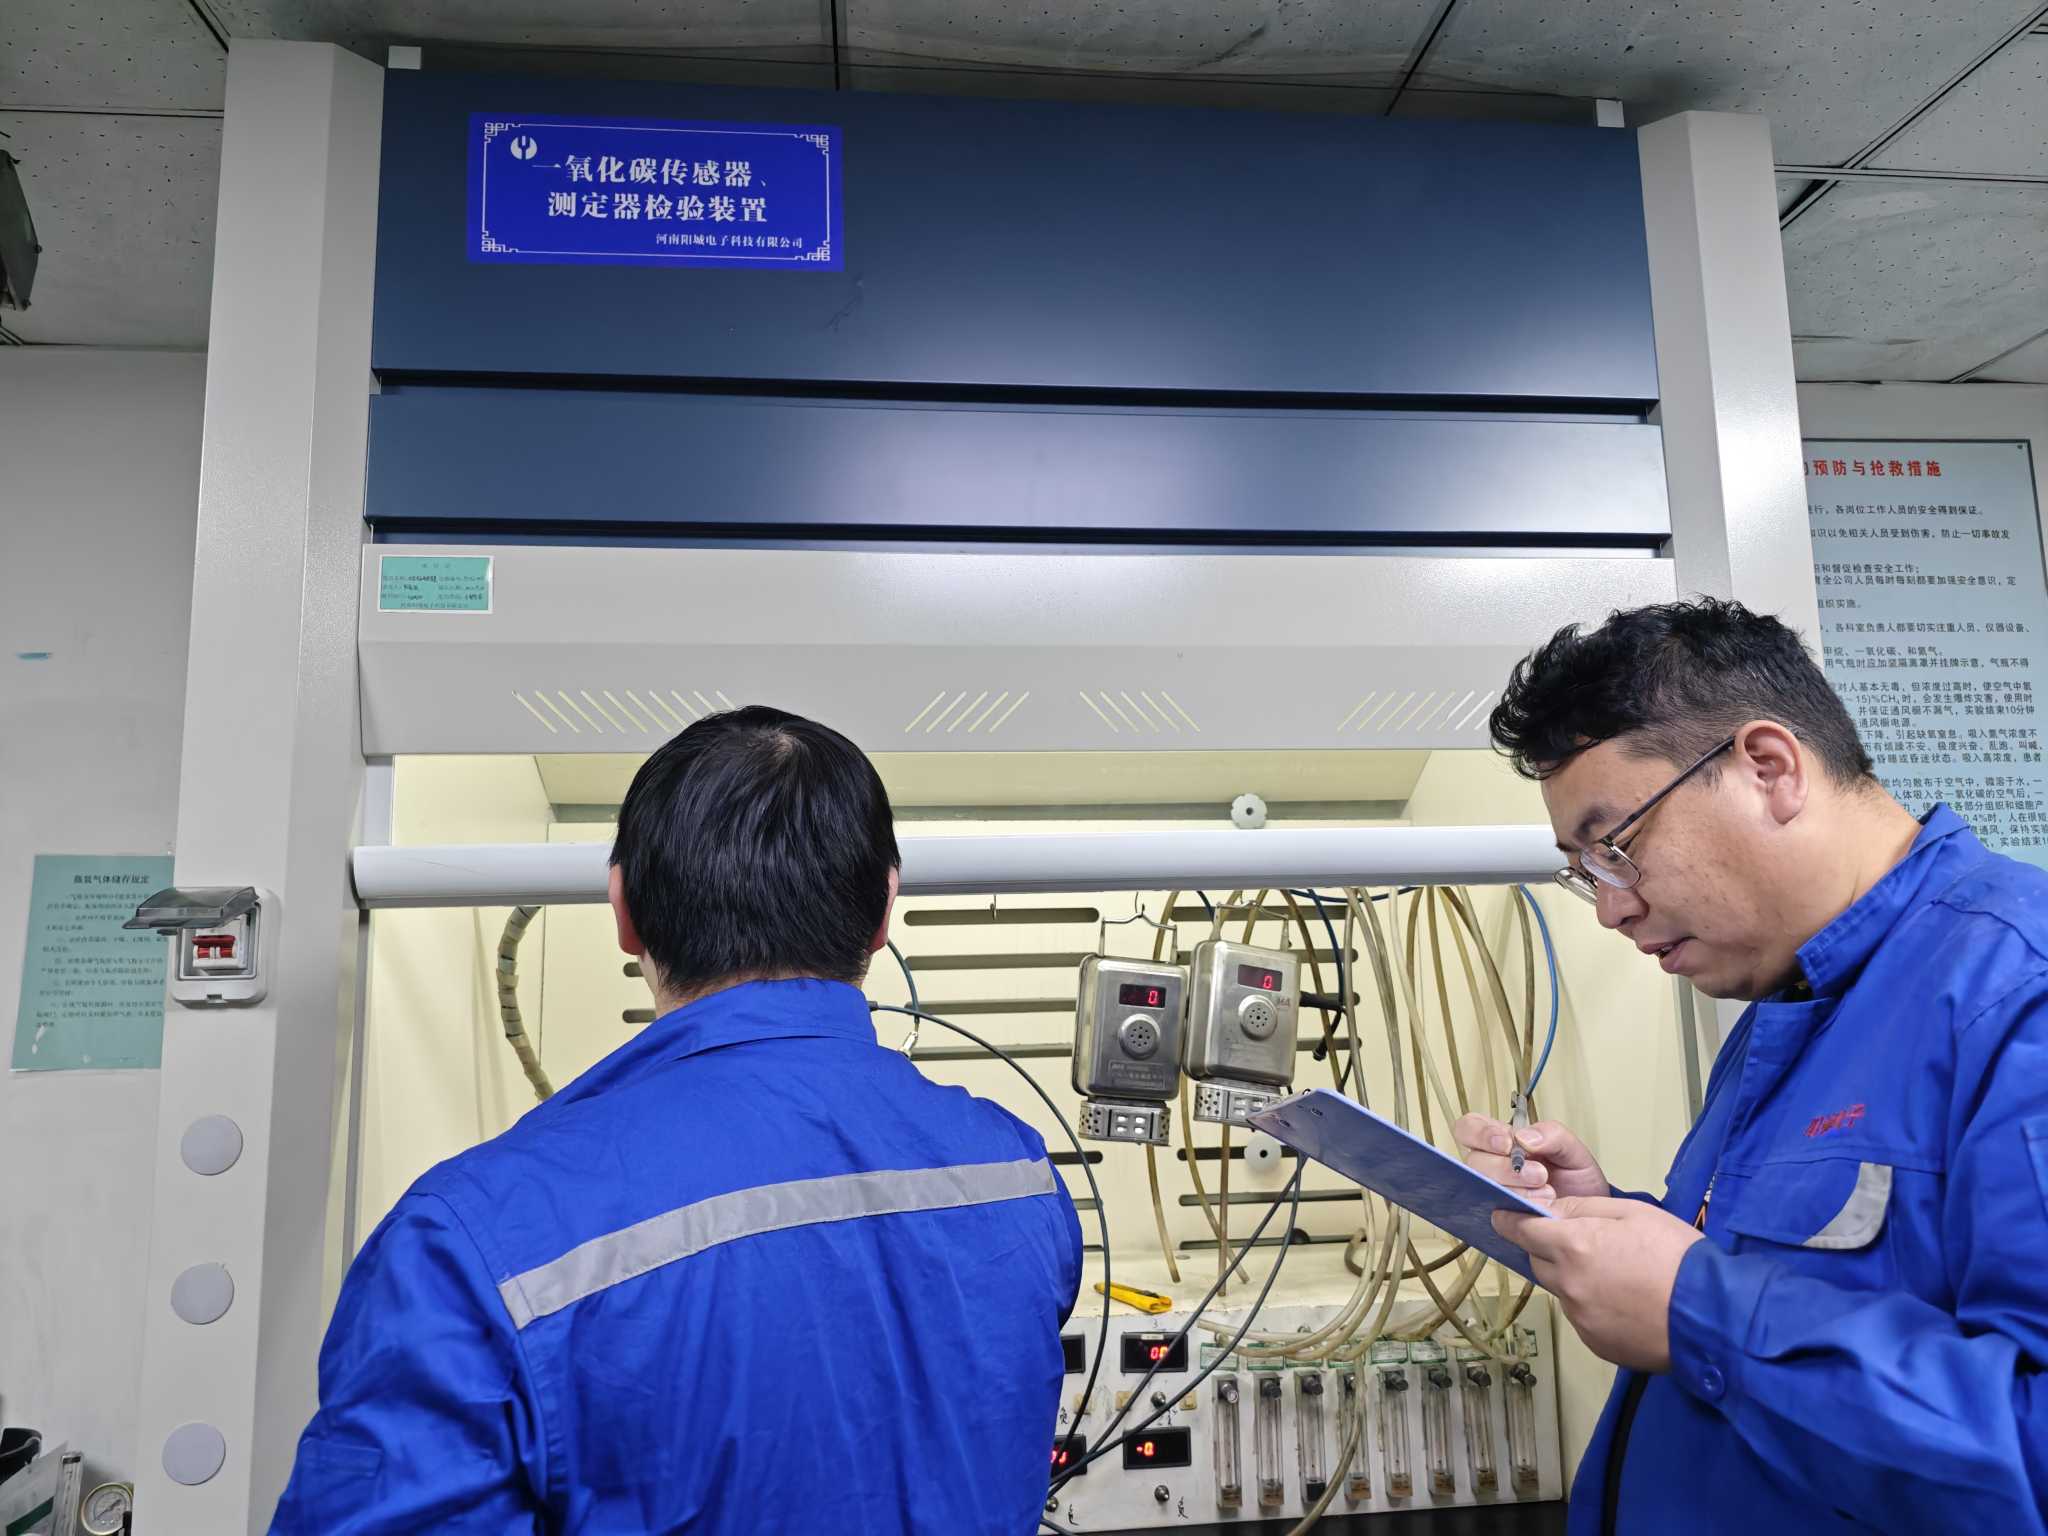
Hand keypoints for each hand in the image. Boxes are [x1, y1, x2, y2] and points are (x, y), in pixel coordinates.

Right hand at [1452, 1113, 1608, 1204]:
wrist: (1592, 1218)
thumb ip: (1553, 1135)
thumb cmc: (1578, 1183)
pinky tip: (1534, 1210)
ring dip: (1515, 1191)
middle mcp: (1493, 1166)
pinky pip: (1491, 1215)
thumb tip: (1524, 1137)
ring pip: (1482, 1187)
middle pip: (1474, 1161)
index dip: (1481, 1134)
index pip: (1470, 1127)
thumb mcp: (1573, 1151)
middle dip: (1505, 1168)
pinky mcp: (1500, 1219)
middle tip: (1539, 1175)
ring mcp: (1494, 1194)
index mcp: (1504, 1142)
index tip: (1508, 1145)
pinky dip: (1514, 1212)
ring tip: (1546, 1195)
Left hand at [1493, 1196, 1704, 1370]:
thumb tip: (1554, 1210)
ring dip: (1574, 1279)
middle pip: (1539, 1262)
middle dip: (1549, 1250)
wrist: (1713, 1317)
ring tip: (1615, 1275)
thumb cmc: (1678, 1257)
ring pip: (1563, 1291)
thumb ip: (1586, 1208)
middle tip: (1580, 1243)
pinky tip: (1625, 1302)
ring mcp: (1581, 1319)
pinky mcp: (1596, 1344)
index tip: (1502, 1216)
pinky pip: (1582, 1318)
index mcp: (1573, 1247)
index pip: (1520, 1231)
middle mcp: (1568, 1285)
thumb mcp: (1634, 1213)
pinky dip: (1593, 1307)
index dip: (1510, 1221)